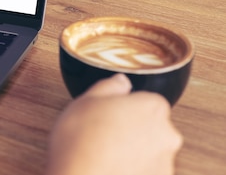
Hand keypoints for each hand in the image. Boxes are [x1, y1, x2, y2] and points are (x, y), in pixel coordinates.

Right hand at [46, 74, 182, 174]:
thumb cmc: (81, 140)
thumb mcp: (86, 99)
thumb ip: (109, 86)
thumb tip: (121, 81)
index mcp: (152, 107)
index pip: (148, 100)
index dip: (126, 107)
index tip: (110, 113)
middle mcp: (166, 135)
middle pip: (153, 126)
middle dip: (133, 129)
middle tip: (104, 133)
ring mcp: (164, 163)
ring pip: (149, 152)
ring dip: (133, 152)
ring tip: (103, 154)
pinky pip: (144, 172)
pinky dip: (131, 170)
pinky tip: (109, 168)